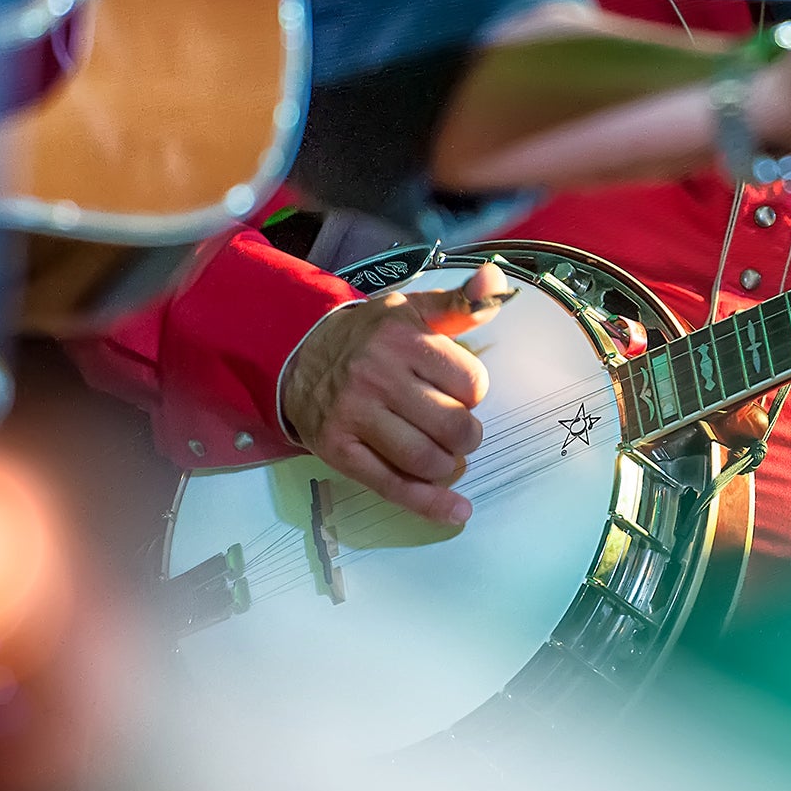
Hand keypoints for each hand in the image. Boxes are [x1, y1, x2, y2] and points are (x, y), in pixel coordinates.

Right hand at [280, 264, 514, 524]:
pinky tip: (455, 511)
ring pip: (425, 459)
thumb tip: (494, 280)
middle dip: (468, 436)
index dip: (474, 393)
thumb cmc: (371, 335)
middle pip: (453, 426)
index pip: (471, 383)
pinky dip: (429, 504)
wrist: (296, 353)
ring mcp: (354, 414)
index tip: (460, 391)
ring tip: (447, 457)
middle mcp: (377, 375)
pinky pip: (391, 485)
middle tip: (461, 432)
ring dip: (449, 467)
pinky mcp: (337, 448)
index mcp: (403, 337)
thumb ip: (461, 302)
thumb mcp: (413, 310)